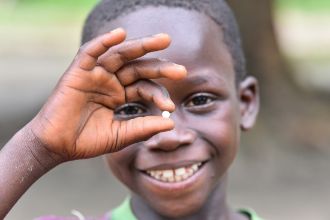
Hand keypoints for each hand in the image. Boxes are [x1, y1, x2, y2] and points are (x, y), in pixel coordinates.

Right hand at [28, 28, 186, 161]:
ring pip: (121, 55)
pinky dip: (104, 42)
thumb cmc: (87, 140)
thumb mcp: (121, 135)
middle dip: (160, 66)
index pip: (145, 88)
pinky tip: (120, 34)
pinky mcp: (78, 72)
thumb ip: (143, 128)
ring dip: (141, 46)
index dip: (159, 95)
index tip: (170, 107)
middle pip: (138, 68)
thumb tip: (171, 124)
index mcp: (121, 95)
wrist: (58, 146)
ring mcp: (96, 75)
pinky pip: (91, 52)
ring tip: (164, 40)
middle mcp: (111, 81)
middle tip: (181, 70)